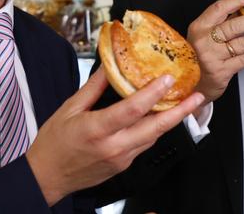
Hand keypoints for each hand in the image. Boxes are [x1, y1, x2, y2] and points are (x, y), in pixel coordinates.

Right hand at [25, 67, 203, 205]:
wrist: (48, 176)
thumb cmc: (54, 143)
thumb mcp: (69, 109)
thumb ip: (92, 88)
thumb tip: (109, 66)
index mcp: (97, 130)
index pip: (132, 110)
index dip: (152, 93)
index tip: (167, 79)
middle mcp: (113, 147)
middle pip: (155, 128)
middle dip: (179, 112)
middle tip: (196, 97)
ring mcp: (121, 158)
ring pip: (153, 137)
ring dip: (171, 120)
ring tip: (185, 103)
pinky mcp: (123, 165)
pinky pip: (144, 144)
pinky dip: (155, 129)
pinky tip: (160, 117)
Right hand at [187, 0, 243, 102]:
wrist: (190, 82)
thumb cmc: (199, 55)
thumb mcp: (203, 35)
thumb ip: (221, 22)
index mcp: (198, 27)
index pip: (219, 8)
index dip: (238, 0)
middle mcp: (203, 40)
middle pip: (232, 26)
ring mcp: (211, 57)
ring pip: (240, 44)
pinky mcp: (220, 72)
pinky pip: (243, 60)